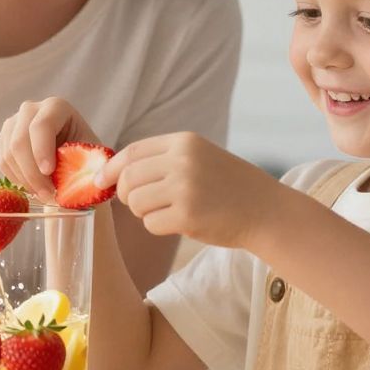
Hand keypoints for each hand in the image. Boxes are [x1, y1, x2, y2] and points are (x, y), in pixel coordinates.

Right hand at [0, 97, 99, 201]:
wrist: (73, 158)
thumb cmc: (86, 156)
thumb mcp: (93, 158)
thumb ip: (91, 166)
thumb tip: (88, 181)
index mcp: (56, 107)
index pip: (42, 125)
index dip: (42, 151)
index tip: (49, 173)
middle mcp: (30, 109)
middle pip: (19, 141)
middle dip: (32, 173)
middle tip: (47, 195)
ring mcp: (13, 123)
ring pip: (8, 154)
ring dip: (25, 180)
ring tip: (44, 194)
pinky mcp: (3, 139)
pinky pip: (2, 162)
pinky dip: (16, 179)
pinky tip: (33, 187)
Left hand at [100, 133, 278, 250]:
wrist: (266, 211)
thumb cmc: (229, 187)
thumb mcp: (199, 157)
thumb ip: (163, 159)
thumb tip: (113, 172)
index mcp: (185, 141)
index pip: (132, 152)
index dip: (112, 168)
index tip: (102, 181)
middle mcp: (183, 160)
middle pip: (129, 179)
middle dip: (126, 195)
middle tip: (141, 204)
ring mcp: (185, 188)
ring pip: (136, 203)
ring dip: (144, 213)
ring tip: (168, 212)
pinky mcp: (188, 215)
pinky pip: (151, 224)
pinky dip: (159, 227)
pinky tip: (180, 224)